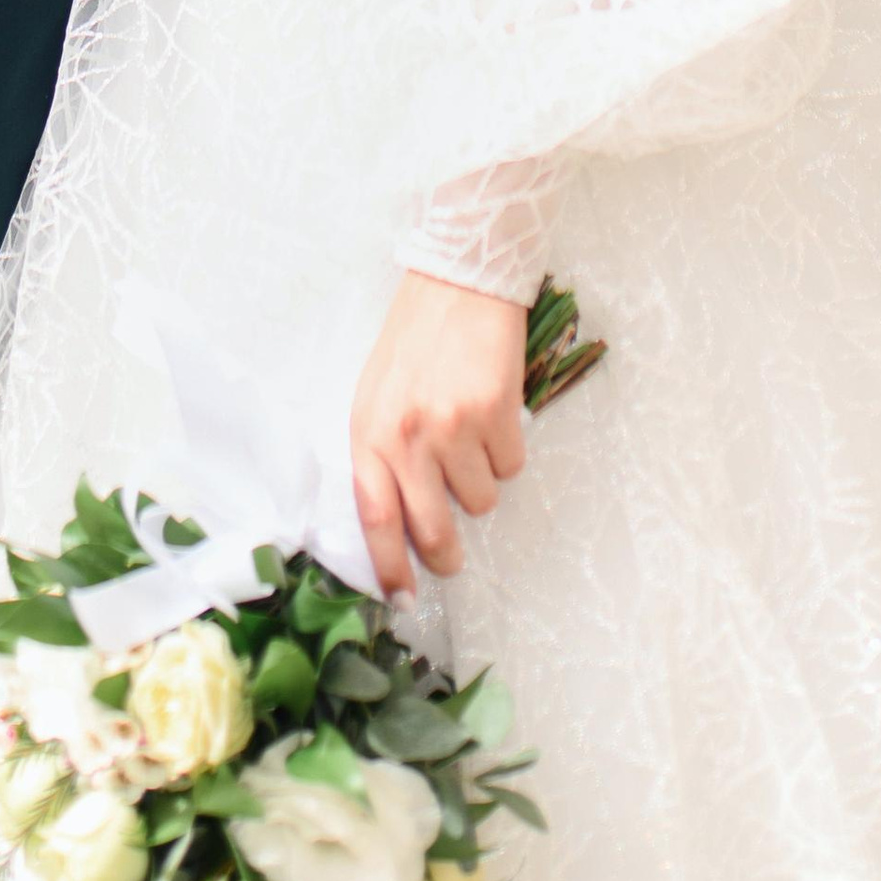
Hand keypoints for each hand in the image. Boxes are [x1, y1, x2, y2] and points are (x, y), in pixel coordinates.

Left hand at [349, 271, 527, 601]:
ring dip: (481, 480)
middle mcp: (406, 436)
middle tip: (452, 553)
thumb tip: (399, 523)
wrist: (457, 280)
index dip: (388, 568)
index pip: (374, 519)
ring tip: (471, 434)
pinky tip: (495, 413)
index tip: (401, 599)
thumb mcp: (378, 396)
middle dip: (446, 552)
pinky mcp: (494, 414)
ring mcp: (451, 427)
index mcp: (368, 432)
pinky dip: (508, 449)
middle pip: (432, 529)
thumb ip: (382, 454)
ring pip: (480, 500)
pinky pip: (511, 465)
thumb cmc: (415, 341)